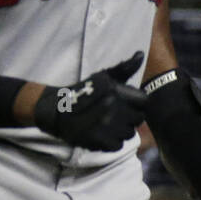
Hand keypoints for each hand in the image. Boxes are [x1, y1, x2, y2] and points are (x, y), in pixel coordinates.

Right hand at [33, 51, 147, 151]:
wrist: (56, 109)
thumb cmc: (84, 91)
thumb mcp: (103, 76)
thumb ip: (124, 67)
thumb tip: (141, 54)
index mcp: (116, 91)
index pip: (144, 102)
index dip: (137, 104)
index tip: (126, 104)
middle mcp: (113, 108)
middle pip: (138, 119)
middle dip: (130, 117)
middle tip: (117, 115)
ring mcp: (107, 126)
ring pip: (129, 133)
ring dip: (121, 130)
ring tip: (109, 124)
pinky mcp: (99, 141)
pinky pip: (117, 145)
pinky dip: (111, 141)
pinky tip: (103, 134)